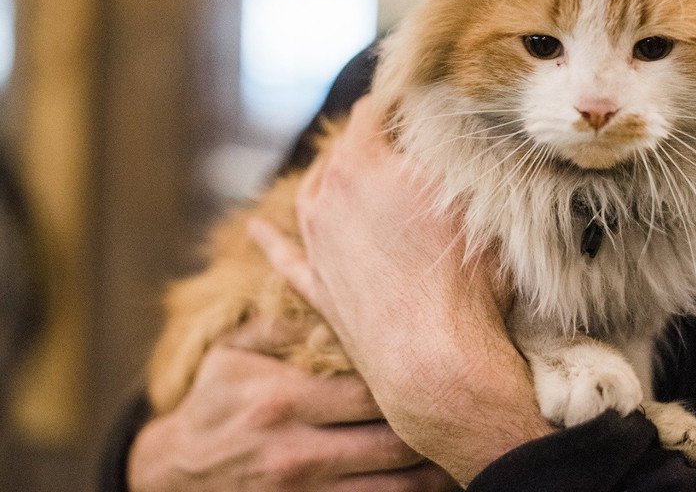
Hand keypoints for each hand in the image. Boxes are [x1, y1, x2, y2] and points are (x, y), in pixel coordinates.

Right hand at [128, 338, 459, 490]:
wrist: (169, 477)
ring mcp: (303, 491)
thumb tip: (328, 279)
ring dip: (432, 470)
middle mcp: (297, 450)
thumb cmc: (212, 404)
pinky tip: (431, 479)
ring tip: (464, 448)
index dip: (412, 376)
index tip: (446, 360)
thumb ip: (282, 322)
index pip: (370, 387)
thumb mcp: (232, 354)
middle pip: (390, 439)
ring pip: (391, 485)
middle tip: (471, 406)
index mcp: (285, 399)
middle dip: (434, 425)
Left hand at [249, 97, 552, 485]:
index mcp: (365, 163)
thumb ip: (463, 160)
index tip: (420, 97)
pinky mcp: (317, 288)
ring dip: (330, 175)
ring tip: (350, 168)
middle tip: (404, 137)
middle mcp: (329, 196)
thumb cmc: (465, 279)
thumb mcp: (476, 203)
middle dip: (373, 138)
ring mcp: (316, 244)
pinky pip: (283, 255)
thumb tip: (467, 130)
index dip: (400, 97)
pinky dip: (270, 240)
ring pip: (312, 191)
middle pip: (344, 148)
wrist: (434, 361)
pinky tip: (257, 230)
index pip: (375, 108)